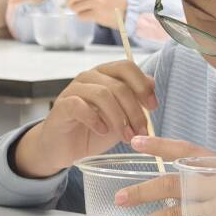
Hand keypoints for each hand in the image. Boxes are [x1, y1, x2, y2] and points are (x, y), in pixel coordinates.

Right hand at [13, 61, 156, 177]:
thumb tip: (152, 84)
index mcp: (105, 75)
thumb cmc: (93, 131)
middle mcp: (89, 77)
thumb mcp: (121, 117)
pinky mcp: (62, 105)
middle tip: (141, 132)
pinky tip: (102, 131)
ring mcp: (74, 89)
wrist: (64, 148)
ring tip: (125, 137)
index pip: (126, 67)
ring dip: (118, 118)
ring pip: (102, 94)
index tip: (152, 107)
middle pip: (118, 84)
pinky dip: (95, 120)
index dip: (142, 85)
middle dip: (134, 110)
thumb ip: (135, 101)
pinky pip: (80, 106)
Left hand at [66, 0, 126, 27]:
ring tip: (82, 10)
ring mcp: (97, 2)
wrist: (125, 12)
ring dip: (76, 10)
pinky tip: (88, 15)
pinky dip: (81, 17)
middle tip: (72, 4)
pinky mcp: (97, 14)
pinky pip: (80, 16)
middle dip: (69, 1)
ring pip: (75, 7)